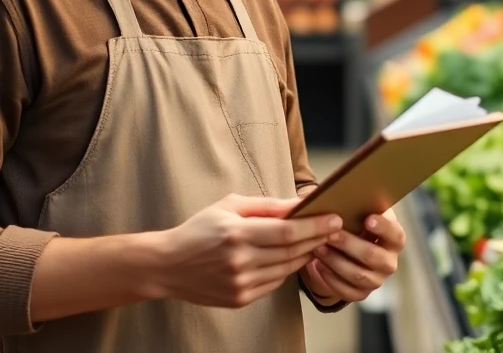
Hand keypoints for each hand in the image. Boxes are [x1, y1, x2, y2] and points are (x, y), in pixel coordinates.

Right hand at [157, 194, 342, 308]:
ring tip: (318, 241)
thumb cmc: (199, 230)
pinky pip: (274, 283)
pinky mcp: (240, 299)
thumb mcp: (229, 206)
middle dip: (317, 238)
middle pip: (292, 252)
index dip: (315, 225)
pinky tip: (293, 258)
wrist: (168, 266)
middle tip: (335, 228)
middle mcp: (240, 261)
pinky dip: (287, 270)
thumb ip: (265, 206)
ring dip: (306, 255)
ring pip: (287, 270)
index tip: (334, 218)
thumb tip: (298, 203)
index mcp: (237, 233)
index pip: (287, 232)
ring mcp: (241, 284)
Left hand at [301, 210, 404, 303]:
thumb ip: (353, 203)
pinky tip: (318, 265)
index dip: (383, 227)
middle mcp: (389, 262)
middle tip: (330, 234)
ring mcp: (376, 279)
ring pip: (358, 275)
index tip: (367, 218)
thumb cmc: (353, 224)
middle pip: (372, 256)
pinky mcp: (361, 293)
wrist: (348, 249)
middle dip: (349, 244)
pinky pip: (347, 291)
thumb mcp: (357, 212)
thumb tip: (332, 191)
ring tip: (318, 248)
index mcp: (394, 239)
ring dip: (336, 261)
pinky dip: (331, 278)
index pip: (396, 235)